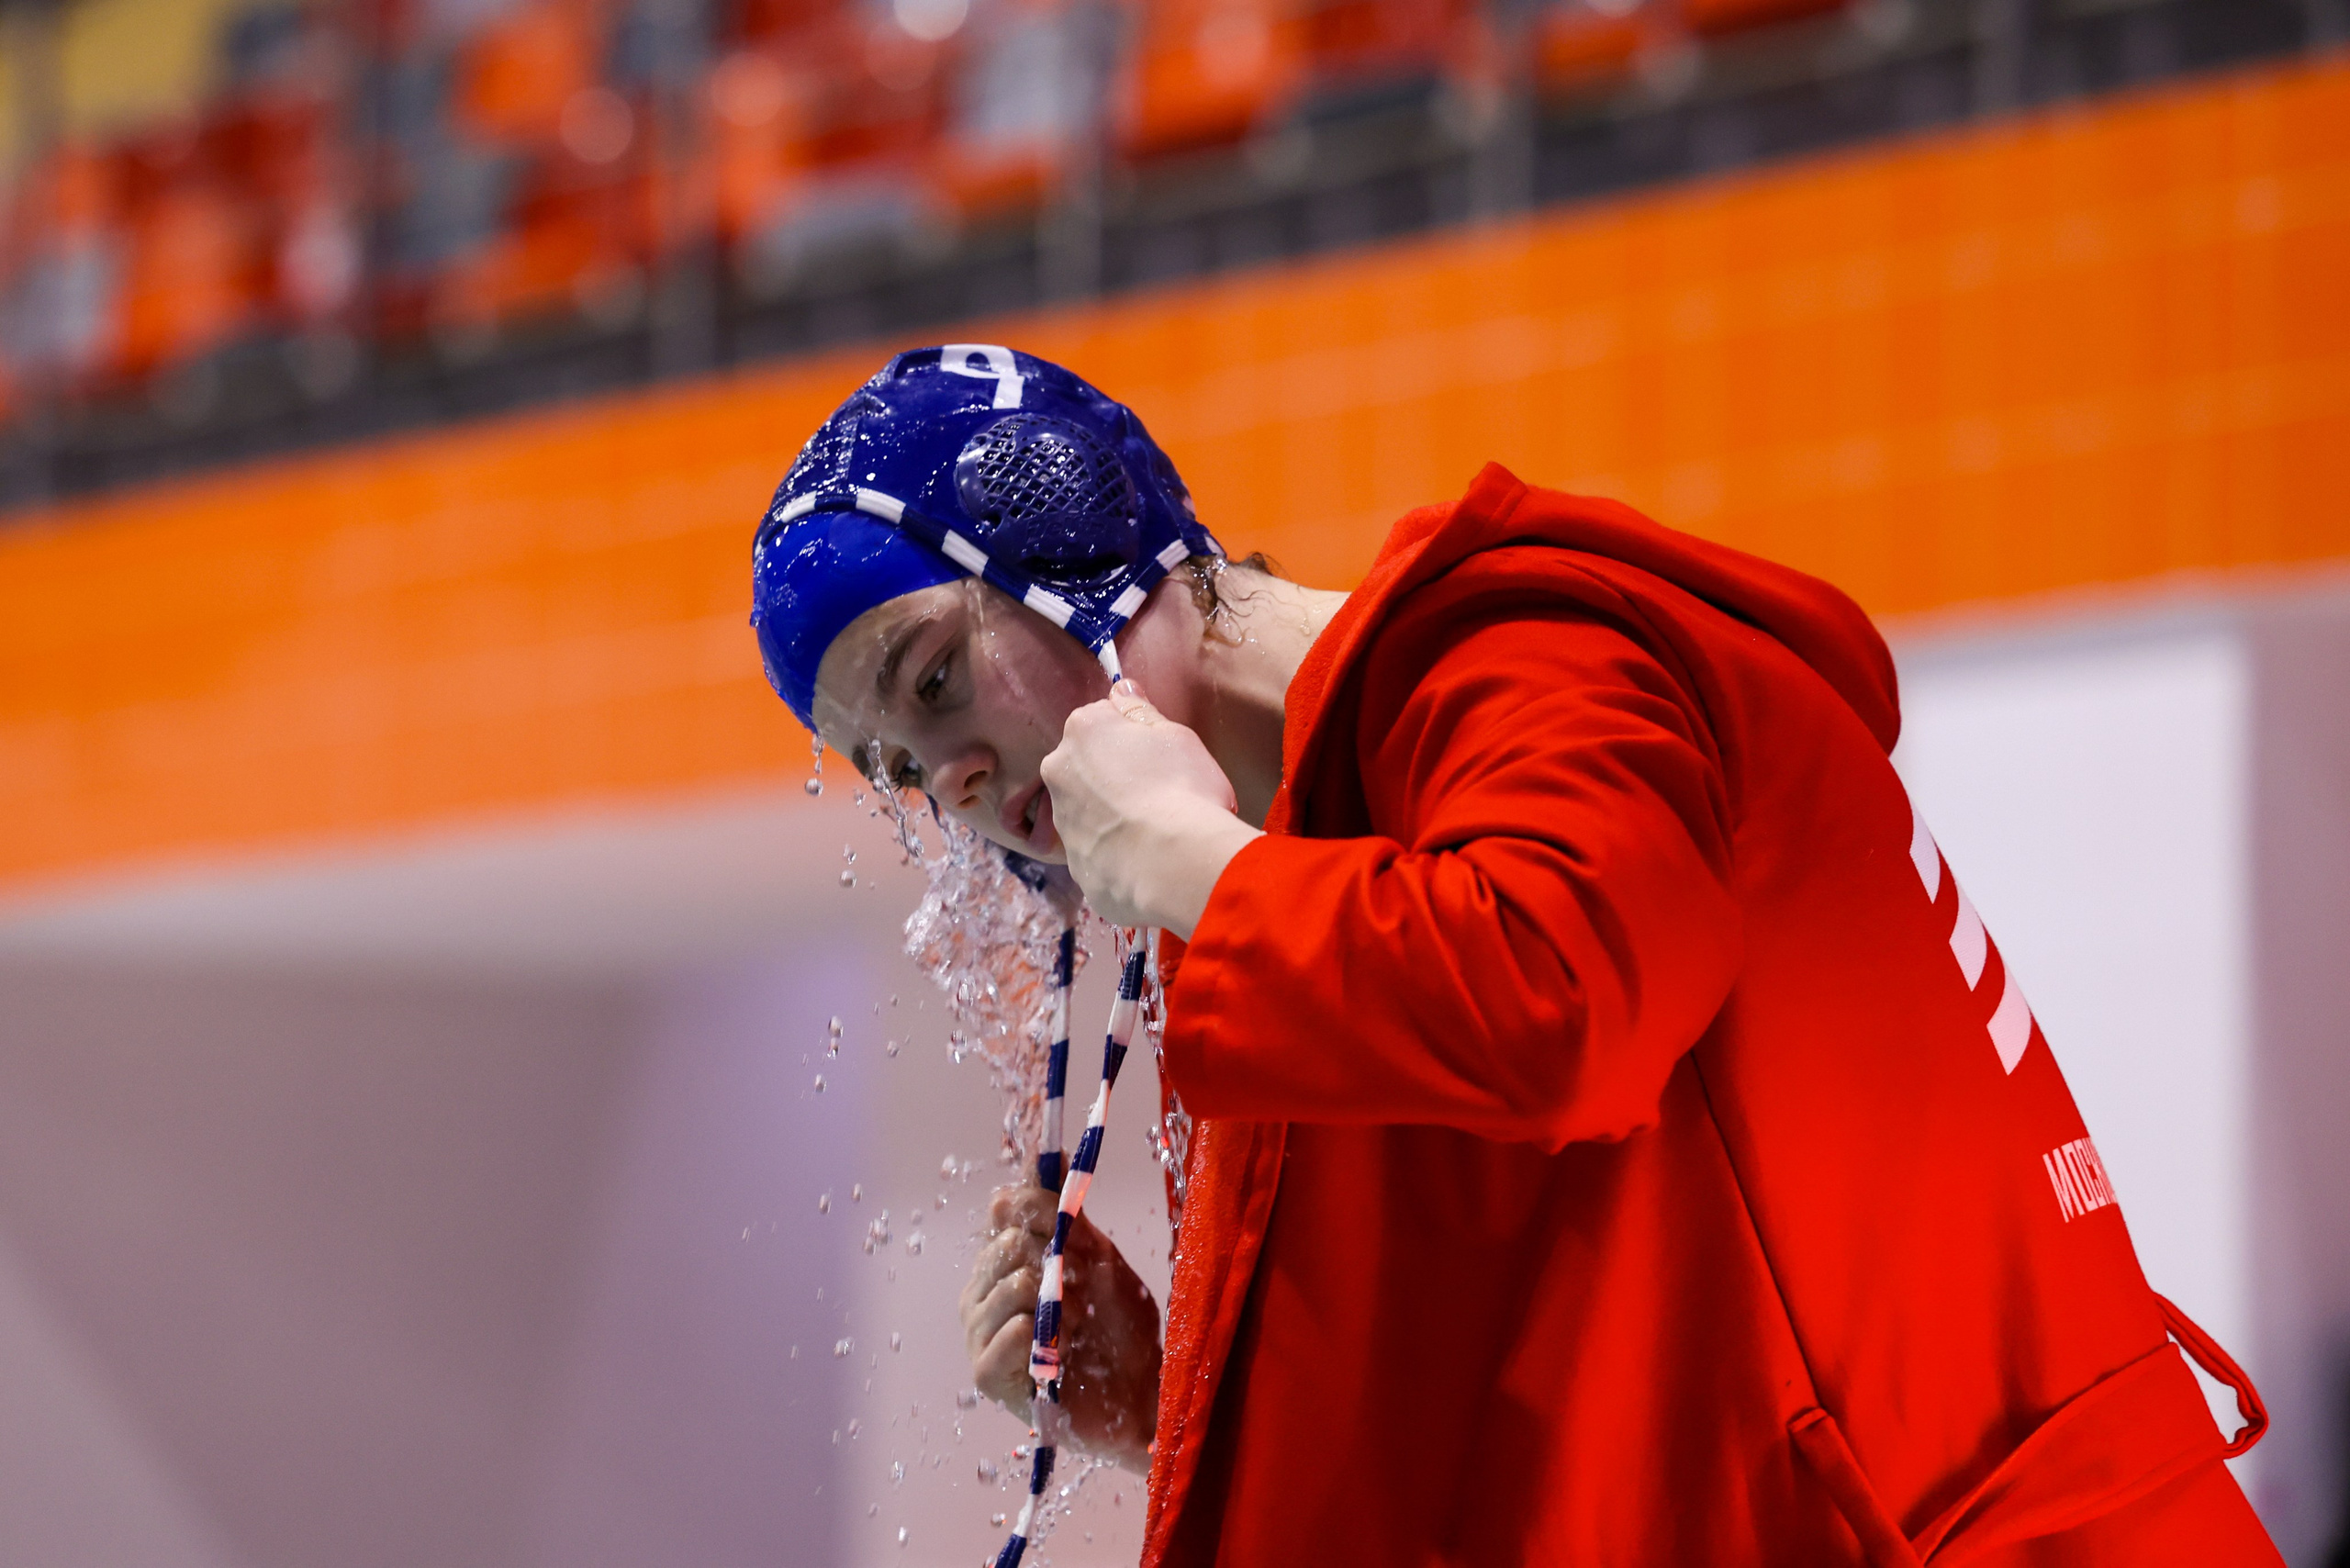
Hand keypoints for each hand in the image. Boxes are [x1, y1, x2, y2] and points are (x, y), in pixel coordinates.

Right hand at [959, 1185, 1161, 1472]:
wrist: (1142, 1393)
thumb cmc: (1120, 1329)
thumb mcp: (1100, 1256)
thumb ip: (1067, 1210)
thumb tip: (1048, 1149)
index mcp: (1003, 1261)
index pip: (1003, 1207)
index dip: (1041, 1208)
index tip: (1076, 1229)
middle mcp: (982, 1293)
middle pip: (1006, 1243)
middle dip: (1060, 1261)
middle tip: (1086, 1290)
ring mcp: (980, 1333)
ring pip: (1012, 1283)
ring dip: (1062, 1301)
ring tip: (1080, 1323)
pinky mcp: (987, 1374)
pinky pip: (1011, 1331)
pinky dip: (1048, 1336)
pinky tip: (1064, 1352)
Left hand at [1039, 680, 1260, 937]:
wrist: (1172, 865)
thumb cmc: (1181, 788)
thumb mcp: (1175, 735)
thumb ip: (1141, 710)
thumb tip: (1122, 688)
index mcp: (1083, 730)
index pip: (1103, 720)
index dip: (1133, 737)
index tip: (1158, 755)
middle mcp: (1060, 771)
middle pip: (1088, 765)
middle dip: (1115, 775)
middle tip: (1160, 792)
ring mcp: (1063, 821)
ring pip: (1089, 809)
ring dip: (1113, 814)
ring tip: (1156, 830)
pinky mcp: (1074, 865)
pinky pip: (1097, 850)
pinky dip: (1117, 852)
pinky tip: (1147, 857)